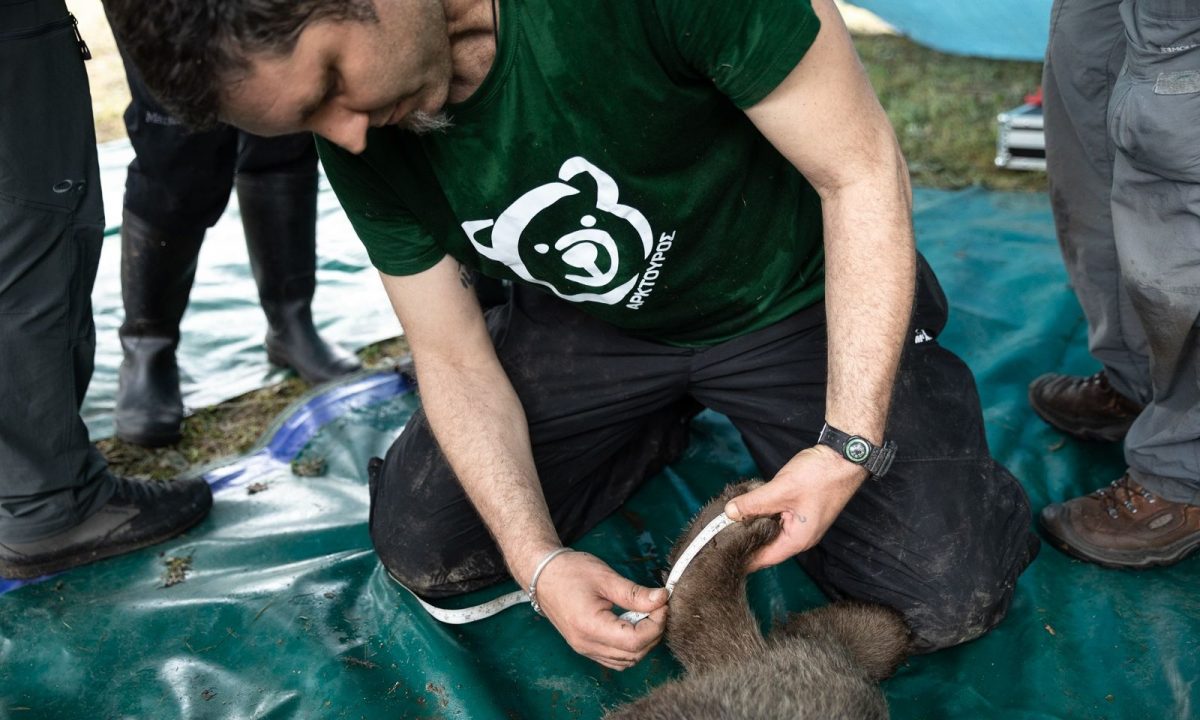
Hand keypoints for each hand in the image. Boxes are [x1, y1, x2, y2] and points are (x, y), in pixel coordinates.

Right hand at [532, 550, 667, 670]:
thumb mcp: (606, 577)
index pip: (635, 641)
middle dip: (653, 632)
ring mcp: (585, 649)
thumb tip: (662, 599)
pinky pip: (615, 658)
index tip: (661, 603)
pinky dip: (630, 647)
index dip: (655, 624)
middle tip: (656, 607)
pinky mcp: (585, 647)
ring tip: (644, 614)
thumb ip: (635, 593)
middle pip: (634, 654)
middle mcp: (587, 644)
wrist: (543, 575)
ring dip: (643, 642)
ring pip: (626, 660)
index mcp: (590, 627)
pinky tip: (632, 624)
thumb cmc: (570, 572)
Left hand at [723, 445, 867, 570]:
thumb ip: (753, 503)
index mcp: (798, 539)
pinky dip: (763, 512)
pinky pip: (777, 517)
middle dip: (745, 539)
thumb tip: (729, 513)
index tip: (722, 557)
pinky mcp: (800, 510)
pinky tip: (749, 504)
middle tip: (719, 534)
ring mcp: (801, 523)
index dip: (743, 558)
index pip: (764, 558)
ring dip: (753, 523)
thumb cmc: (821, 476)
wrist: (844, 457)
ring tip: (729, 519)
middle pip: (766, 545)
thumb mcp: (780, 489)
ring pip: (770, 529)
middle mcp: (800, 536)